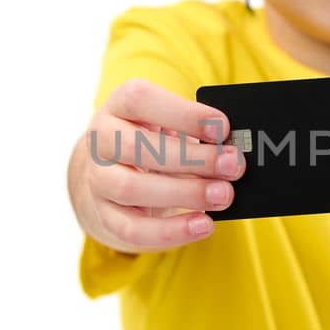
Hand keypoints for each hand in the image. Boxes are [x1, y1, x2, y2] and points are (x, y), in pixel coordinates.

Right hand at [68, 77, 243, 252]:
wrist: (112, 169)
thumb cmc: (152, 139)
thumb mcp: (170, 123)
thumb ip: (196, 131)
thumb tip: (231, 151)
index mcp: (119, 104)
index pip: (141, 99)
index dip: (184, 113)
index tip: (222, 128)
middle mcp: (100, 139)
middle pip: (136, 146)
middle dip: (191, 158)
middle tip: (232, 166)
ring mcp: (97, 179)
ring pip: (131, 189)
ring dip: (184, 194)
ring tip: (222, 196)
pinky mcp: (104, 215)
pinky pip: (132, 229)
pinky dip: (171, 230)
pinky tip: (203, 225)